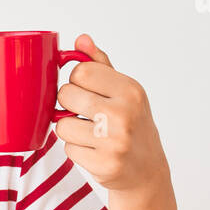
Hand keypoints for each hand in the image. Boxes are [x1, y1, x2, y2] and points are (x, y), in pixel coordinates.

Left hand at [53, 34, 169, 195]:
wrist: (147, 170)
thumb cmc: (131, 124)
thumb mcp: (124, 91)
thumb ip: (100, 65)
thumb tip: (81, 39)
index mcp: (130, 90)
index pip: (80, 71)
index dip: (76, 81)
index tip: (86, 91)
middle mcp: (124, 113)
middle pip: (66, 95)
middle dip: (68, 105)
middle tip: (85, 113)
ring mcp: (114, 141)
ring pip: (62, 125)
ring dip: (70, 130)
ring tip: (90, 133)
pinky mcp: (103, 164)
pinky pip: (68, 149)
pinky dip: (76, 149)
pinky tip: (94, 150)